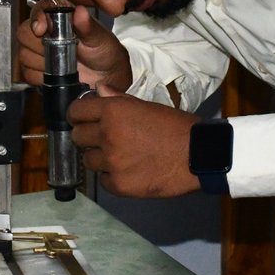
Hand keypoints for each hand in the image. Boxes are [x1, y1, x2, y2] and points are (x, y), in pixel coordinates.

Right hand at [16, 5, 131, 91]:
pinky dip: (40, 76)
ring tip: (62, 65)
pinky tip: (56, 75)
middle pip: (24, 33)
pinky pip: (27, 73)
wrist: (106, 78)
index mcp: (61, 16)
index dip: (36, 18)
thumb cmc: (105, 53)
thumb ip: (89, 26)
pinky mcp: (36, 69)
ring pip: (24, 54)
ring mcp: (39, 50)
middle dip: (40, 46)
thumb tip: (80, 12)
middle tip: (59, 52)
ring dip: (41, 63)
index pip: (39, 9)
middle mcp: (47, 31)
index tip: (40, 30)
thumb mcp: (100, 38)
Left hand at [68, 85, 200, 197]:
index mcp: (113, 111)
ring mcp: (111, 162)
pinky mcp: (118, 185)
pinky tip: (128, 171)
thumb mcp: (147, 106)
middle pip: (77, 137)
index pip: (76, 112)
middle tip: (102, 139)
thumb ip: (119, 100)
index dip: (78, 115)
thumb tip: (98, 90)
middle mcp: (107, 135)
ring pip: (88, 160)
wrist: (198, 155)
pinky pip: (103, 180)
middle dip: (87, 137)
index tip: (83, 119)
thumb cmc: (175, 127)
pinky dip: (112, 176)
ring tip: (118, 156)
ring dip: (99, 158)